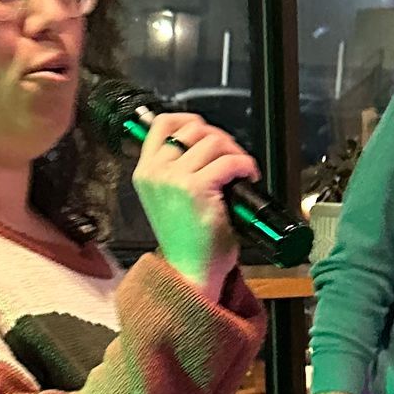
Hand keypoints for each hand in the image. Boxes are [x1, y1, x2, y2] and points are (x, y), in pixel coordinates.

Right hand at [133, 112, 259, 288]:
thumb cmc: (185, 242)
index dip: (190, 120)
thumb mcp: (169, 200)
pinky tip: (248, 177)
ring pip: (214, 142)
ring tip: (241, 170)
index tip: (208, 132)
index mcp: (145, 172)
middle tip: (232, 156)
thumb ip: (175, 172)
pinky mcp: (197, 189)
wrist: (189, 273)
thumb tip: (205, 146)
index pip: (162, 124)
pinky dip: (245, 165)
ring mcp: (174, 179)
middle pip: (193, 128)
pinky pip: (230, 161)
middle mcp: (156, 172)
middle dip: (220, 138)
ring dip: (235, 152)